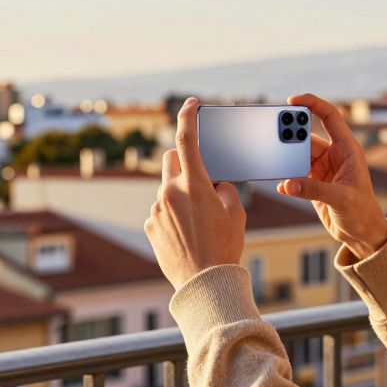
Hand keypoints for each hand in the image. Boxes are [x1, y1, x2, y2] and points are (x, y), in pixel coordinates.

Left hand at [144, 98, 246, 289]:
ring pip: (166, 187)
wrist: (205, 283)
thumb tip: (214, 183)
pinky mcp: (150, 225)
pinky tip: (187, 234)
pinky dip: (172, 214)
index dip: (188, 116)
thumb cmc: (225, 247)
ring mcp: (157, 209)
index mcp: (194, 184)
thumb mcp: (236, 213)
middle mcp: (170, 192)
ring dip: (179, 193)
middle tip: (198, 175)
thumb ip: (225, 189)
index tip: (191, 103)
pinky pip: (161, 210)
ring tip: (198, 220)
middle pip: (170, 159)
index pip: (187, 138)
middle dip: (183, 160)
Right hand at [278, 93, 386, 258]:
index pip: (330, 116)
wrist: (361, 234)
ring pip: (297, 155)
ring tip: (274, 161)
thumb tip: (288, 184)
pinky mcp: (313, 184)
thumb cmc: (362, 212)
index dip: (312, 104)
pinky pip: (294, 175)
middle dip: (291, 134)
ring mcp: (322, 169)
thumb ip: (314, 190)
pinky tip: (282, 186)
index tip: (291, 101)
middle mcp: (334, 155)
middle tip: (274, 133)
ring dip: (286, 159)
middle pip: (307, 136)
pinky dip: (286, 179)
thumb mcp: (341, 199)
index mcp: (347, 149)